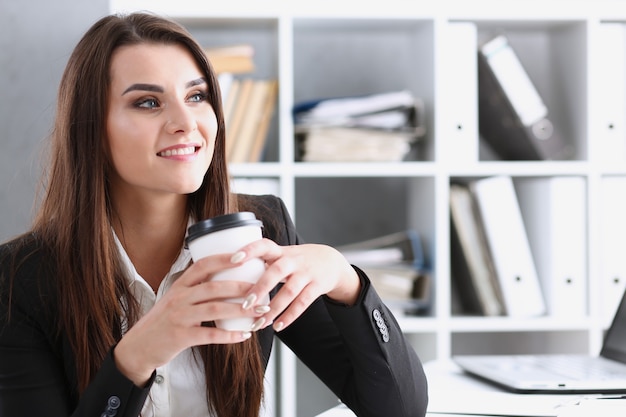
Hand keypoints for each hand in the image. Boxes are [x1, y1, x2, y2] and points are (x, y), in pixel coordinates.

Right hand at [113, 253, 267, 385]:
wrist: (138, 347)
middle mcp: (179, 298)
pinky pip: (210, 335)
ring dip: (241, 310)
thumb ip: (196, 290)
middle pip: (213, 287)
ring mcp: (179, 317)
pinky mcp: (181, 337)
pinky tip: (244, 336)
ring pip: (215, 309)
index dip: (223, 259)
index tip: (243, 256)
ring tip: (259, 312)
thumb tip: (226, 280)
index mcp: (180, 285)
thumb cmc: (162, 322)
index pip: (202, 266)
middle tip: (261, 288)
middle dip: (240, 286)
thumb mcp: (175, 299)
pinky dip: (229, 336)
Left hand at [232, 239, 360, 331]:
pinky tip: (277, 326)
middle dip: (260, 288)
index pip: (264, 245)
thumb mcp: (281, 255)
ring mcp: (307, 273)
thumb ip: (261, 263)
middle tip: (245, 304)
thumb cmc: (297, 261)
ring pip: (290, 291)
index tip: (233, 259)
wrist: (331, 261)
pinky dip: (290, 316)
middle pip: (277, 271)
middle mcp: (294, 260)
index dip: (249, 250)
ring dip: (274, 308)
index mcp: (281, 251)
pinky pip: (303, 303)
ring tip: (259, 323)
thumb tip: (227, 275)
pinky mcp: (317, 286)